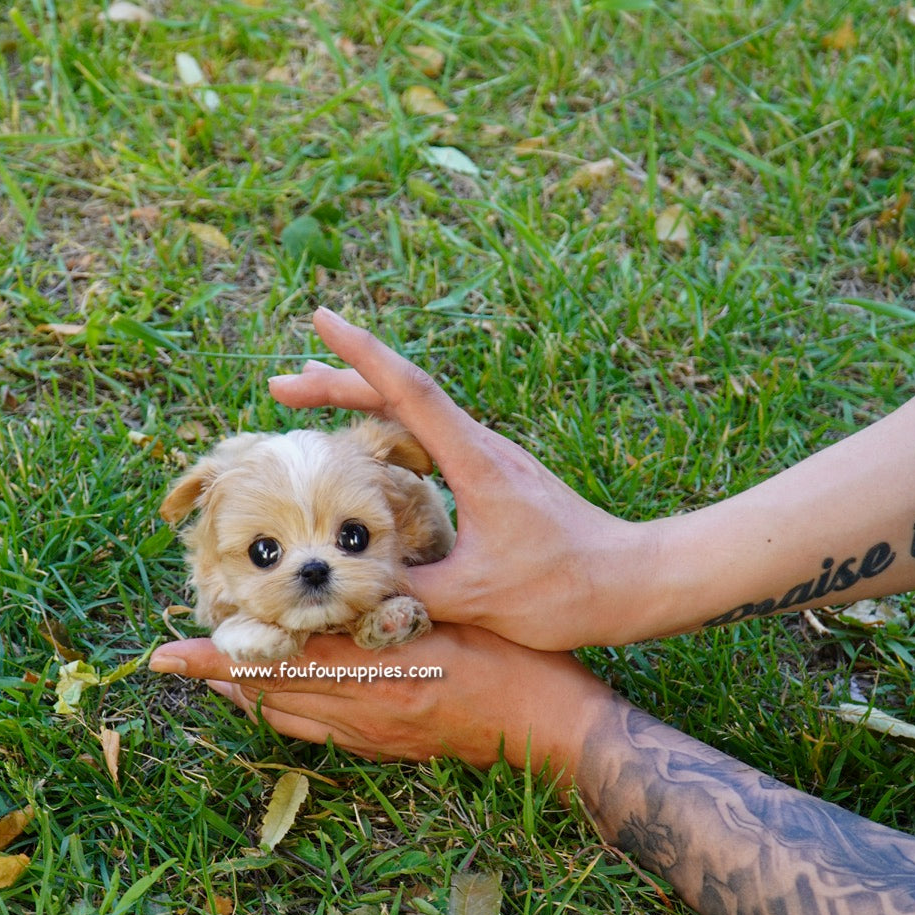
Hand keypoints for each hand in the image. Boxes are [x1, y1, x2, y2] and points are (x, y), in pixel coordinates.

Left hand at [149, 624, 607, 777]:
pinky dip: (288, 713)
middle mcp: (366, 712)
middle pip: (271, 695)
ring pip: (290, 717)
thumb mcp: (454, 613)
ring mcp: (375, 737)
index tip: (171, 651)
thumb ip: (397, 601)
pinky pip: (320, 736)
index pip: (279, 662)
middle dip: (220, 677)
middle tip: (174, 660)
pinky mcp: (389, 750)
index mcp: (379, 671)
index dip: (222, 658)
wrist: (554, 729)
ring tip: (216, 674)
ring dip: (250, 695)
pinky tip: (279, 699)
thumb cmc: (515, 657)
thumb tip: (345, 575)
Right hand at [268, 309, 658, 649]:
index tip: (322, 319)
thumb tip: (351, 586)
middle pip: (402, 395)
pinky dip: (389, 437)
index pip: (410, 392)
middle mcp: (482, 449)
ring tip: (311, 399)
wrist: (634, 583)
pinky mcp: (495, 482)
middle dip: (340, 382)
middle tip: (281, 383)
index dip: (361, 355)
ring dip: (363, 403)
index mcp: (476, 462)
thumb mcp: (479, 596)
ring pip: (416, 417)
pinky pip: (430, 444)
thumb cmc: (567, 588)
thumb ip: (410, 589)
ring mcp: (490, 462)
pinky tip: (370, 456)